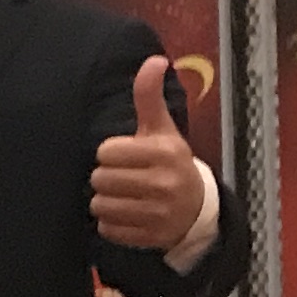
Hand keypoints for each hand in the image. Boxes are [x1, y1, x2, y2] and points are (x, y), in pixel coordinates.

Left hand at [89, 54, 208, 251]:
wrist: (197, 209)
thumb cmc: (170, 162)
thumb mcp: (162, 129)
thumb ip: (150, 97)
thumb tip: (155, 59)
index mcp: (165, 153)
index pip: (106, 152)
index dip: (110, 153)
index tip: (126, 156)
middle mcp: (164, 183)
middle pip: (99, 179)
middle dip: (106, 177)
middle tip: (124, 178)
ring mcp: (159, 213)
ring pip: (99, 205)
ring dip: (106, 201)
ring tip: (125, 196)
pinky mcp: (150, 237)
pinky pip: (107, 229)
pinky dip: (112, 223)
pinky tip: (129, 215)